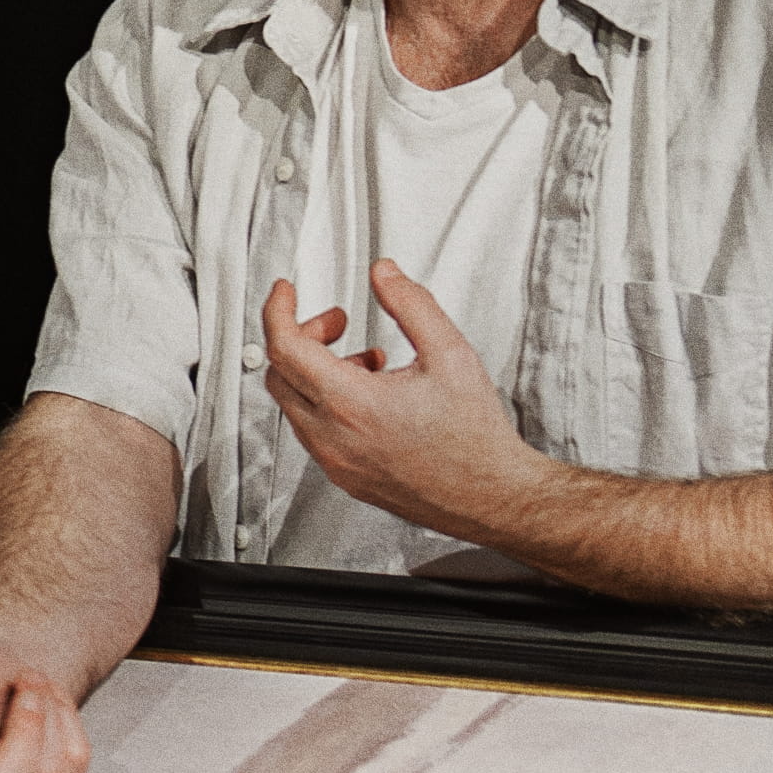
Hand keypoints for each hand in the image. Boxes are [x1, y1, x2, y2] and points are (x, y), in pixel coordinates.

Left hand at [258, 266, 542, 545]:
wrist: (493, 496)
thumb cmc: (476, 439)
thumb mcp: (450, 354)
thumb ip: (411, 305)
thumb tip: (384, 275)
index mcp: (351, 405)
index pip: (284, 347)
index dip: (279, 311)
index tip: (285, 293)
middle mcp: (333, 438)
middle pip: (280, 373)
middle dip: (301, 337)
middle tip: (335, 323)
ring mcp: (336, 463)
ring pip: (294, 404)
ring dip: (315, 371)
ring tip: (366, 361)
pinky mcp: (345, 478)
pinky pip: (313, 431)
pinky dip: (326, 402)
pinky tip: (369, 394)